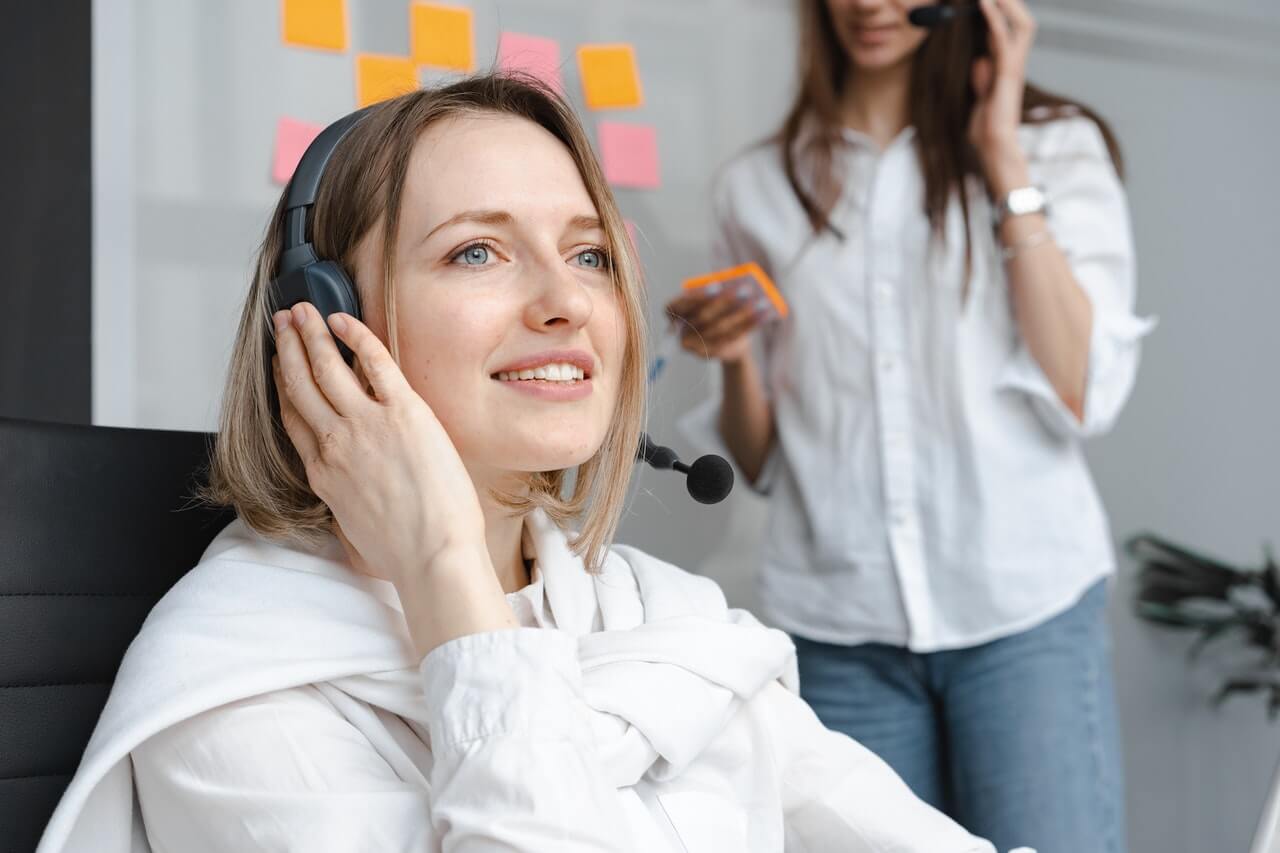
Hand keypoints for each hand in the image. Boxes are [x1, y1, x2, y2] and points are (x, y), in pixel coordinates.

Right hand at [271, 302, 486, 590]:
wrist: (433, 556)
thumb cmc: (404, 554)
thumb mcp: (355, 532)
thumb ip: (345, 504)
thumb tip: (351, 500)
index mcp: (323, 474)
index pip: (293, 418)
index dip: (283, 385)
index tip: (280, 364)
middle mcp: (335, 444)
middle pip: (300, 385)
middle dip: (288, 348)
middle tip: (283, 323)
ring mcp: (366, 425)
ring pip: (325, 367)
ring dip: (310, 333)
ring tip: (301, 310)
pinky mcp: (403, 412)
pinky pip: (373, 361)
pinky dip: (354, 335)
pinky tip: (343, 319)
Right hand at [665, 284, 766, 364]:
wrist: (730, 344)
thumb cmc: (720, 312)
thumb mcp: (716, 298)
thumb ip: (719, 291)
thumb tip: (736, 284)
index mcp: (674, 315)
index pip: (674, 306)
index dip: (694, 296)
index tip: (717, 286)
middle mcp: (678, 331)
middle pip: (702, 317)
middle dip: (725, 302)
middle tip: (744, 290)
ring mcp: (693, 346)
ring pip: (720, 328)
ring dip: (741, 314)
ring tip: (759, 302)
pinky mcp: (708, 354)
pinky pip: (730, 338)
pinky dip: (748, 325)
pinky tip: (762, 314)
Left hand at [969, 0, 1035, 193]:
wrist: (994, 147)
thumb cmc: (986, 127)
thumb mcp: (979, 96)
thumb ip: (981, 77)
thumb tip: (980, 60)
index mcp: (1009, 67)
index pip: (1012, 30)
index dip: (1004, 11)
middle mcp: (1016, 63)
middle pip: (1022, 21)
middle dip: (1010, 2)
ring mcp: (1014, 67)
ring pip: (1020, 24)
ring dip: (1006, 3)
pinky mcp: (1007, 74)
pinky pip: (1004, 39)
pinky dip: (994, 18)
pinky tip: (984, 3)